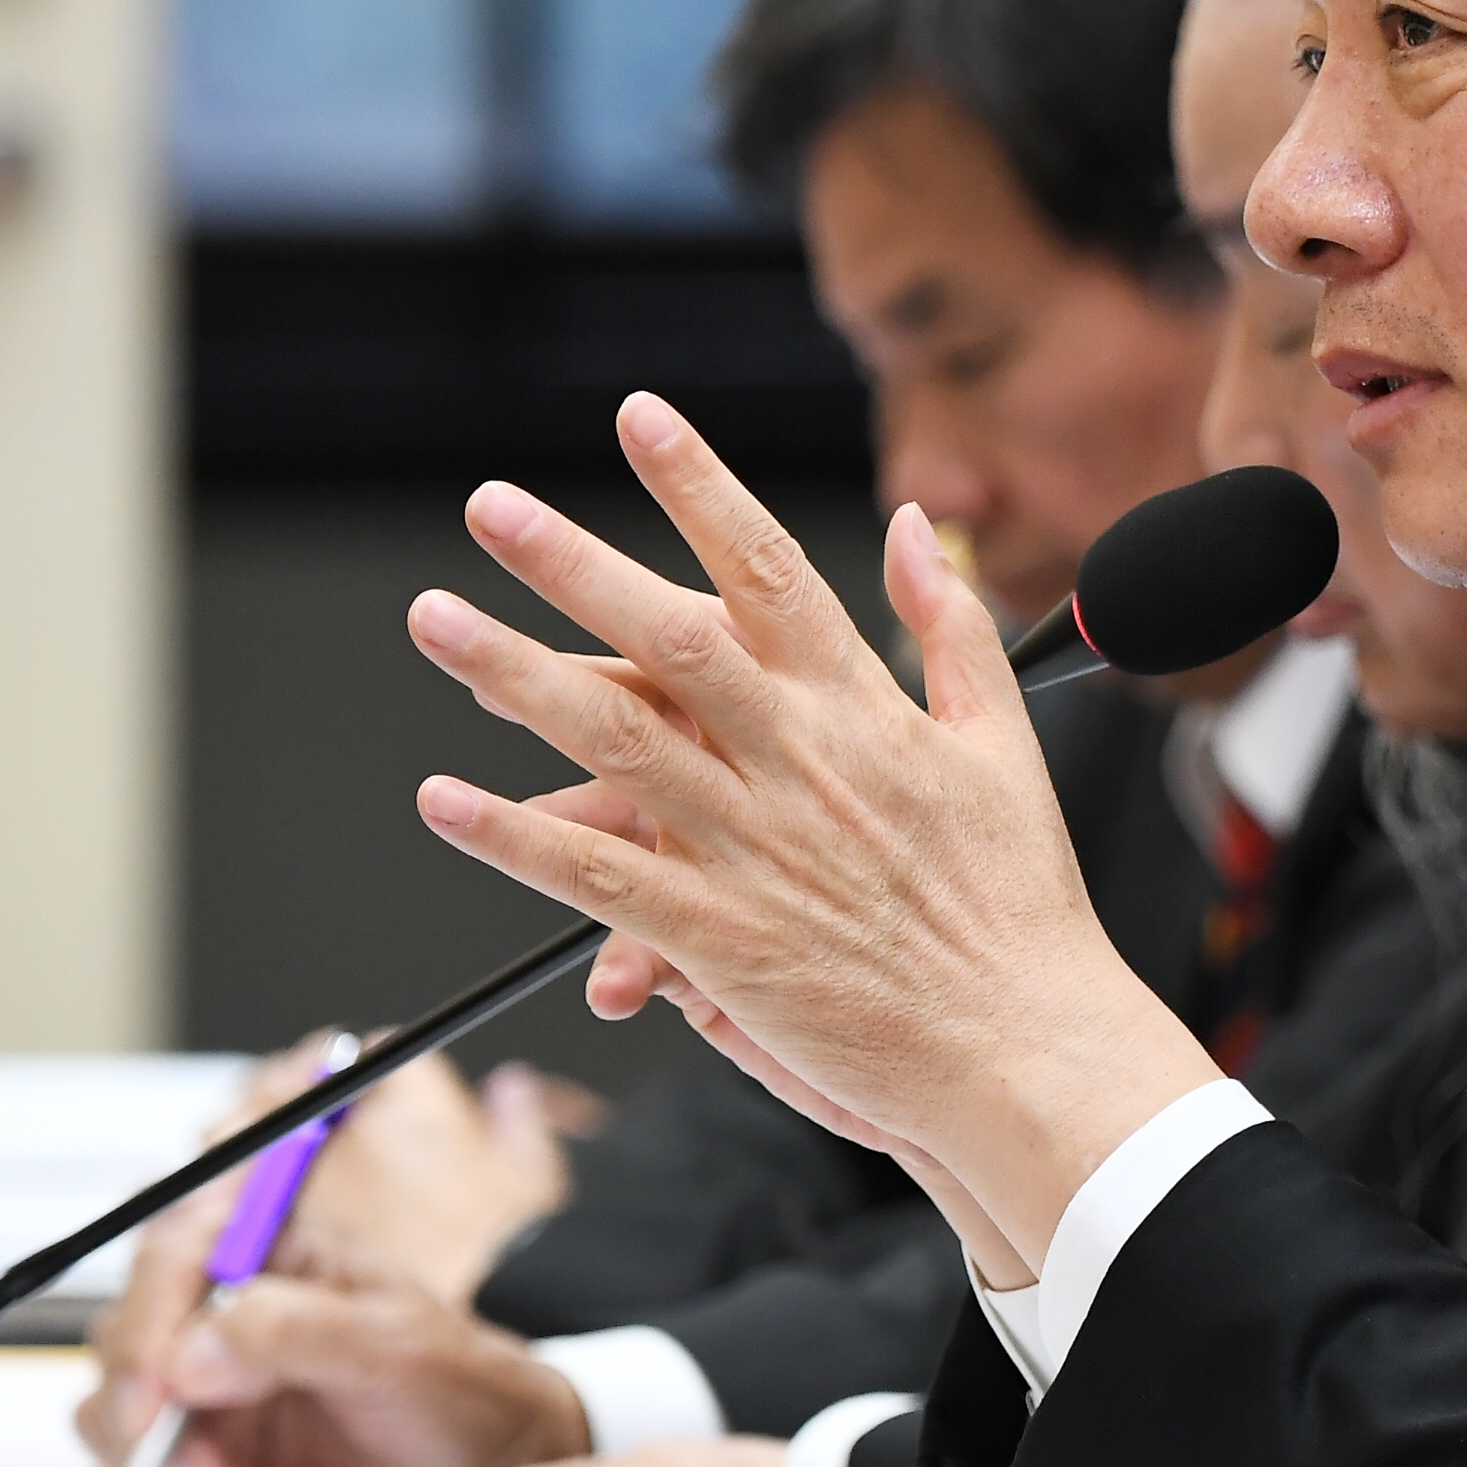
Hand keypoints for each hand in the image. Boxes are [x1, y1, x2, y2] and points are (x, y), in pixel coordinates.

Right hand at [77, 1037, 585, 1466]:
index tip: (159, 1391)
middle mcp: (228, 1316)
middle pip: (127, 1339)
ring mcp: (211, 1392)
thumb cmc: (465, 1391)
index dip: (150, 1318)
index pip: (172, 1254)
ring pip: (117, 1413)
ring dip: (154, 1462)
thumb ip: (298, 1331)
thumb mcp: (399, 1347)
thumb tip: (190, 1350)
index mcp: (273, 1254)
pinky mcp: (205, 1461)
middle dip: (144, 1407)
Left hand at [401, 393, 1220, 1274]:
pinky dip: (517, 838)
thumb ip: (951, 626)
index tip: (641, 417)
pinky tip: (447, 799)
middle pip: (671, 636)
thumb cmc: (1021, 910)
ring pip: (615, 742)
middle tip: (493, 505)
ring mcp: (758, 850)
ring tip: (438, 619)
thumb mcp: (1005, 743)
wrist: (1028, 1049)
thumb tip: (915, 523)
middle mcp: (804, 764)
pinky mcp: (724, 941)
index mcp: (867, 710)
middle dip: (574, 562)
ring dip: (515, 674)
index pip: (772, 569)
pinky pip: (598, 880)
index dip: (701, 486)